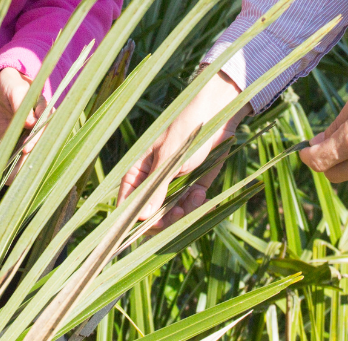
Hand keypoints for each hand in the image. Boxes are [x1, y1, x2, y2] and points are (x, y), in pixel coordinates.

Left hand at [0, 67, 46, 156]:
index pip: (44, 125)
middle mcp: (34, 124)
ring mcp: (21, 132)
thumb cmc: (11, 83)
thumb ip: (22, 103)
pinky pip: (2, 146)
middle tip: (18, 160)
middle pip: (34, 141)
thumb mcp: (16, 90)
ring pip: (18, 148)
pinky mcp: (8, 136)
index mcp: (42, 110)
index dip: (38, 137)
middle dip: (26, 153)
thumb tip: (32, 122)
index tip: (29, 146)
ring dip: (9, 157)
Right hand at [118, 70, 248, 229]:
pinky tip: (202, 194)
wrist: (219, 113)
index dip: (130, 219)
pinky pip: (189, 204)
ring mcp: (174, 182)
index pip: (128, 201)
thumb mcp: (170, 158)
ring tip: (194, 199)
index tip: (139, 233)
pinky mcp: (193, 183)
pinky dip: (196, 204)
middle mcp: (155, 179)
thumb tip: (141, 220)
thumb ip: (156, 188)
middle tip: (176, 214)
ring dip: (182, 212)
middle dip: (163, 218)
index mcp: (140, 169)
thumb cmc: (187, 129)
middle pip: (150, 213)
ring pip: (171, 212)